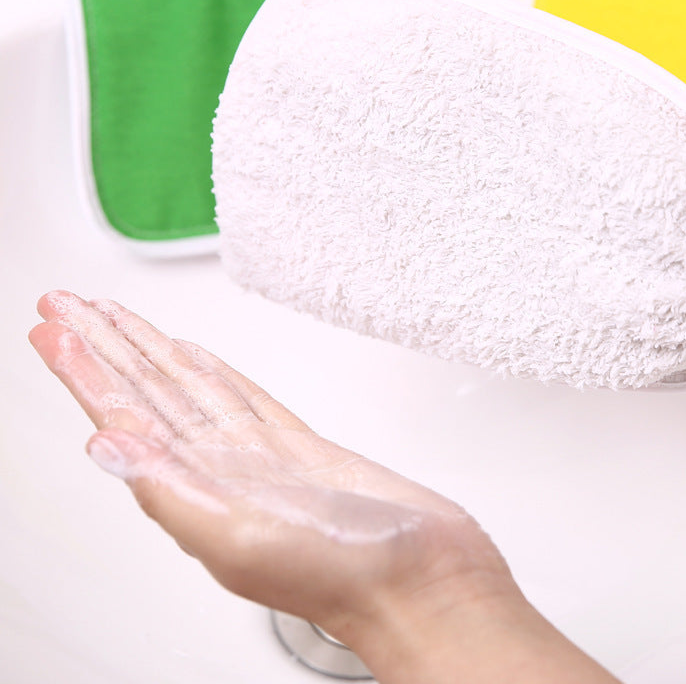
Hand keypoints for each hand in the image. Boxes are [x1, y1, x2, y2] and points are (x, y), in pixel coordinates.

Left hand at [29, 291, 619, 682]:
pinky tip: (199, 361)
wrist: (425, 582)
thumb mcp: (243, 541)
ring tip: (119, 322)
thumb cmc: (347, 579)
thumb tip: (105, 446)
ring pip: (192, 389)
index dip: (86, 368)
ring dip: (151, 354)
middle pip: (150, 392)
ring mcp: (260, 457)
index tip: (55, 327)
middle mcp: (220, 469)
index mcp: (197, 489)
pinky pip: (245, 398)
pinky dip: (216, 375)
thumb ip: (173, 493)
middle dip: (107, 346)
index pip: (125, 413)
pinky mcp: (301, 449)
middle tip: (70, 306)